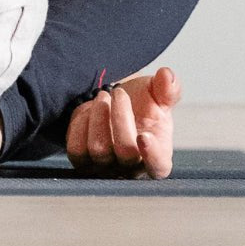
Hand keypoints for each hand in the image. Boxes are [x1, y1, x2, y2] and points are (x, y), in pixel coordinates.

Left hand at [65, 66, 181, 178]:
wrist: (113, 105)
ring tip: (103, 97)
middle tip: (119, 92)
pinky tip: (89, 112)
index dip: (152, 155)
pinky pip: (76, 150)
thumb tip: (167, 76)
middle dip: (120, 117)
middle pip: (125, 153)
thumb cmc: (142, 106)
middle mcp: (131, 169)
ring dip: (99, 116)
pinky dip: (80, 125)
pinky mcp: (82, 162)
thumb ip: (168, 89)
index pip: (158, 166)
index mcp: (158, 157)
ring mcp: (105, 168)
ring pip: (98, 150)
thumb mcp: (158, 95)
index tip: (144, 135)